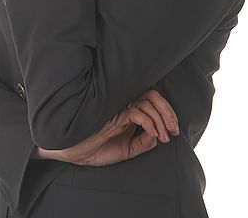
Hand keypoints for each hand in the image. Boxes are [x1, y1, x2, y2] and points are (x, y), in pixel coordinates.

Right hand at [33, 89, 179, 166]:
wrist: (73, 152)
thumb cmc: (95, 149)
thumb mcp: (127, 150)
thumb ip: (143, 143)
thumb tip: (158, 136)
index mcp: (128, 112)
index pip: (152, 102)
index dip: (167, 113)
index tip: (173, 132)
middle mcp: (124, 105)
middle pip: (152, 96)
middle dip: (168, 111)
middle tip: (174, 130)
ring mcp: (118, 107)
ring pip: (147, 102)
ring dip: (161, 119)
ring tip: (165, 136)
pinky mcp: (113, 113)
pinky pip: (137, 112)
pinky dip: (150, 122)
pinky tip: (154, 134)